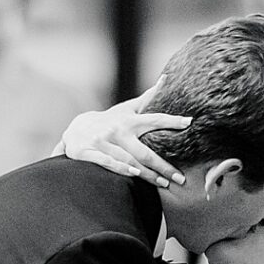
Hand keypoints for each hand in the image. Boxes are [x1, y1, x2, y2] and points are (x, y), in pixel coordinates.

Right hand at [58, 96, 183, 187]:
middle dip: (164, 166)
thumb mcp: (125, 109)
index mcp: (128, 120)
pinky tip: (136, 176)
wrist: (75, 130)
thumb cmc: (108, 121)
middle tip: (180, 178)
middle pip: (145, 151)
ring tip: (165, 184)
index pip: (154, 120)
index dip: (171, 121)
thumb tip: (166, 79)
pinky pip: (108, 163)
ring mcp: (102, 142)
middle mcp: (117, 131)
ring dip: (148, 174)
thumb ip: (147, 99)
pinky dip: (122, 169)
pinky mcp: (88, 152)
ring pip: (129, 161)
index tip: (188, 123)